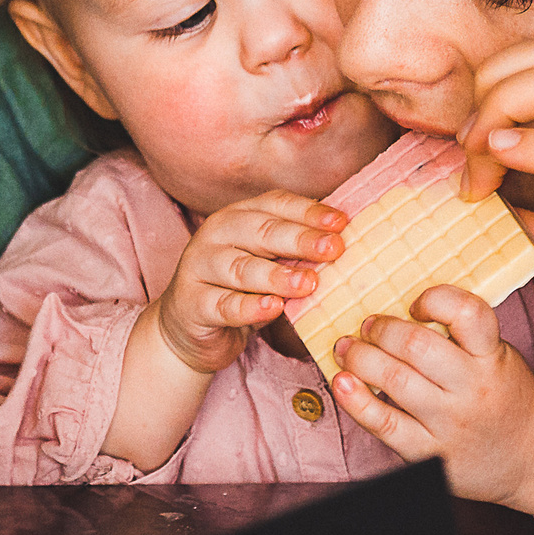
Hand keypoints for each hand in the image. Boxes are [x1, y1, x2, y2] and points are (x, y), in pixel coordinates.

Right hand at [152, 191, 346, 373]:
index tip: (341, 223)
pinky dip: (249, 307)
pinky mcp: (191, 303)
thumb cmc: (239, 290)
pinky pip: (224, 305)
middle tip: (334, 249)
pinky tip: (273, 308)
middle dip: (300, 240)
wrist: (190, 329)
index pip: (276, 205)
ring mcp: (199, 267)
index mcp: (239, 215)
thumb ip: (296, 251)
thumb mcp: (268, 263)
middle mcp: (216, 234)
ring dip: (277, 276)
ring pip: (241, 268)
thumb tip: (343, 242)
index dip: (309, 212)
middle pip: (261, 231)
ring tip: (309, 283)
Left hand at [328, 285, 533, 522]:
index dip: (434, 299)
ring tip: (347, 348)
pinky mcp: (430, 454)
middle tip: (367, 325)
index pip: (467, 313)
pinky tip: (342, 383)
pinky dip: (355, 401)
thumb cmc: (508, 397)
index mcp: (493, 357)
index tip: (416, 303)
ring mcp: (450, 425)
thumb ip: (462, 337)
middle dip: (381, 329)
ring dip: (360, 358)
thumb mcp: (500, 357)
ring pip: (393, 382)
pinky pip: (383, 424)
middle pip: (416, 347)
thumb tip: (399, 310)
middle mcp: (473, 390)